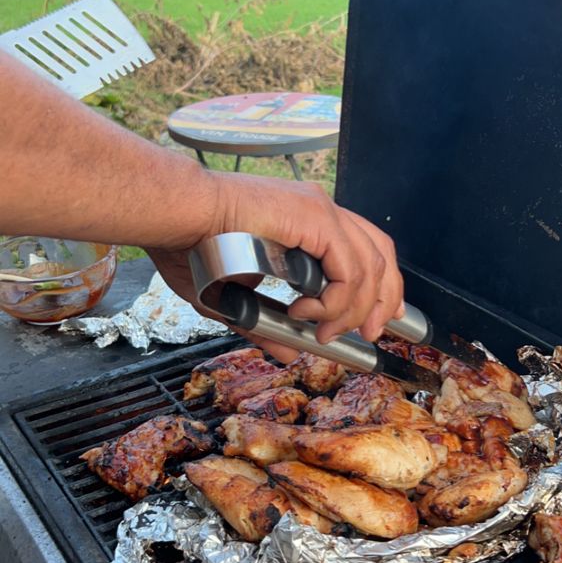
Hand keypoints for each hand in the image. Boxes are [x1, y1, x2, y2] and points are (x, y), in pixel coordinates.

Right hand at [147, 172, 403, 359]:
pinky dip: (336, 300)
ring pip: (370, 266)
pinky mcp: (316, 217)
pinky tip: (306, 311)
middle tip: (369, 334)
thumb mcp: (233, 298)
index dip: (376, 287)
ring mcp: (321, 210)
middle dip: (383, 300)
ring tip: (323, 330)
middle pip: (380, 254)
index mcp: (308, 221)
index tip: (371, 322)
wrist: (176, 217)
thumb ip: (263, 325)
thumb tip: (287, 352)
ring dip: (353, 309)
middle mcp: (321, 210)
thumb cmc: (191, 246)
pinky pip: (349, 270)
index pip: (363, 249)